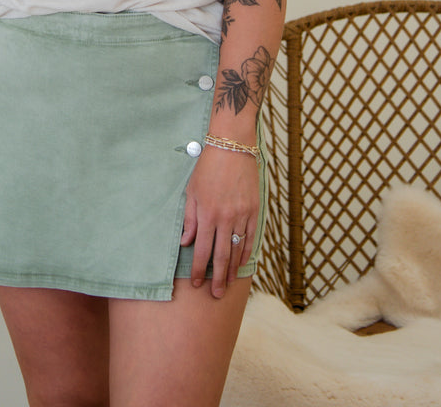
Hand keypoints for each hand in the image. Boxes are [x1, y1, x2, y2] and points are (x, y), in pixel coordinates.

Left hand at [179, 144, 259, 297]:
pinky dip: (246, 252)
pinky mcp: (254, 210)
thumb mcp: (192, 190)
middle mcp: (225, 218)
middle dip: (217, 278)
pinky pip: (250, 237)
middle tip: (216, 295)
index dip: (198, 269)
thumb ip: (189, 218)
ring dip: (232, 269)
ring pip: (237, 250)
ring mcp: (242, 215)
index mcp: (207, 213)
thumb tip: (186, 242)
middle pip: (221, 256)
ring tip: (228, 285)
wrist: (232, 146)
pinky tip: (242, 262)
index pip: (201, 250)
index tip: (195, 283)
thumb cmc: (207, 166)